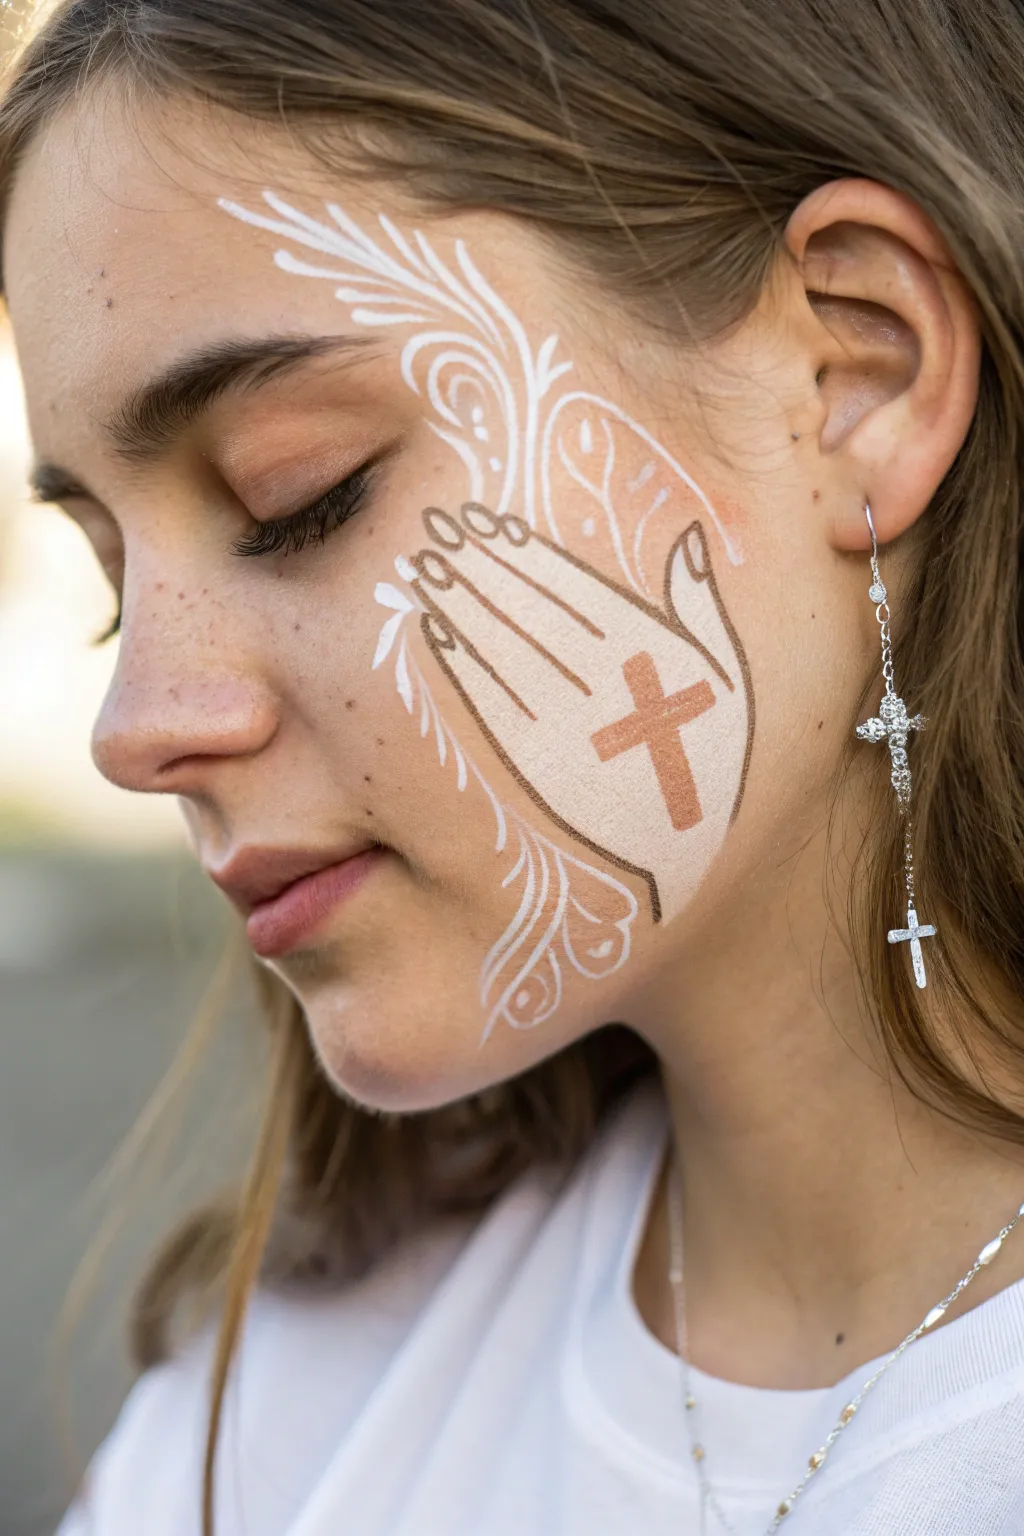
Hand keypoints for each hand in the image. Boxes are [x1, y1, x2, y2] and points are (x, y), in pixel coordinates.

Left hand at [410, 503, 752, 921]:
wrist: (688, 861)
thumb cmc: (718, 760)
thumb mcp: (733, 675)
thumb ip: (701, 603)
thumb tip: (691, 534)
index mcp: (651, 653)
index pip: (570, 588)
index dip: (524, 551)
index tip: (485, 519)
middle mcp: (604, 684)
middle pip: (527, 611)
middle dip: (479, 568)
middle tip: (436, 530)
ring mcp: (564, 728)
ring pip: (501, 653)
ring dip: (460, 608)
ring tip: (424, 571)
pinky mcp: (532, 770)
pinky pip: (490, 705)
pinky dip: (460, 666)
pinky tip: (434, 634)